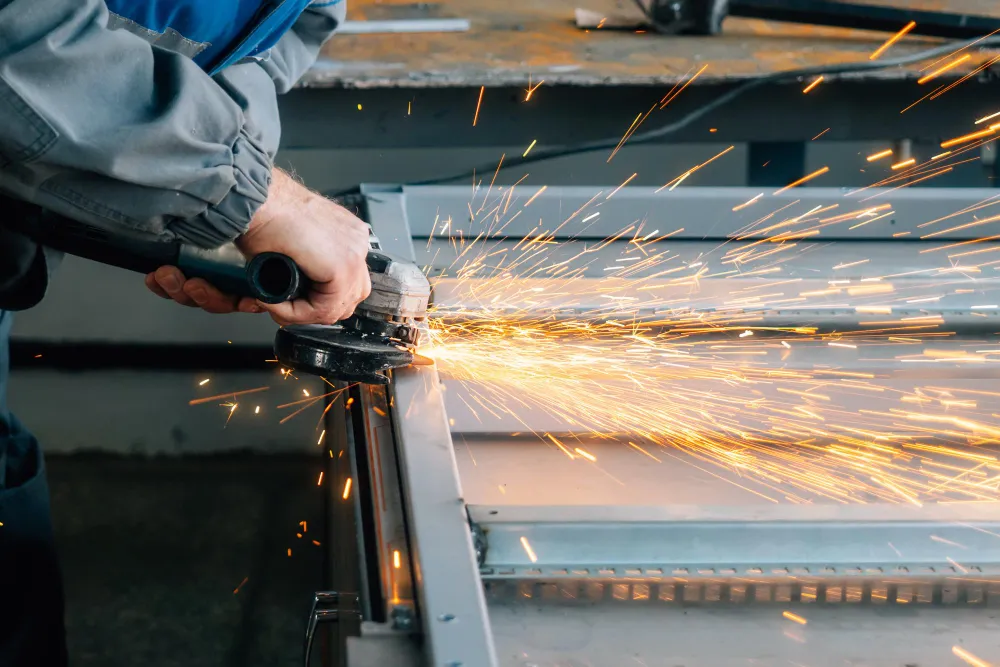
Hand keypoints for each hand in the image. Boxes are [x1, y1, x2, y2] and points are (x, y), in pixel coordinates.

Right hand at [145, 169, 371, 324]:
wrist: (253, 198)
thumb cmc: (264, 212)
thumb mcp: (296, 241)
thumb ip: (307, 262)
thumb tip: (304, 289)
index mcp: (348, 233)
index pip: (349, 282)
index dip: (319, 300)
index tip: (291, 301)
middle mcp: (356, 241)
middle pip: (349, 296)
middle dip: (315, 309)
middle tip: (284, 307)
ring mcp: (353, 253)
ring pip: (338, 306)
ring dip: (304, 313)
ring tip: (278, 305)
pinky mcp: (342, 267)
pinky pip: (325, 308)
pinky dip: (299, 313)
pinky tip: (277, 303)